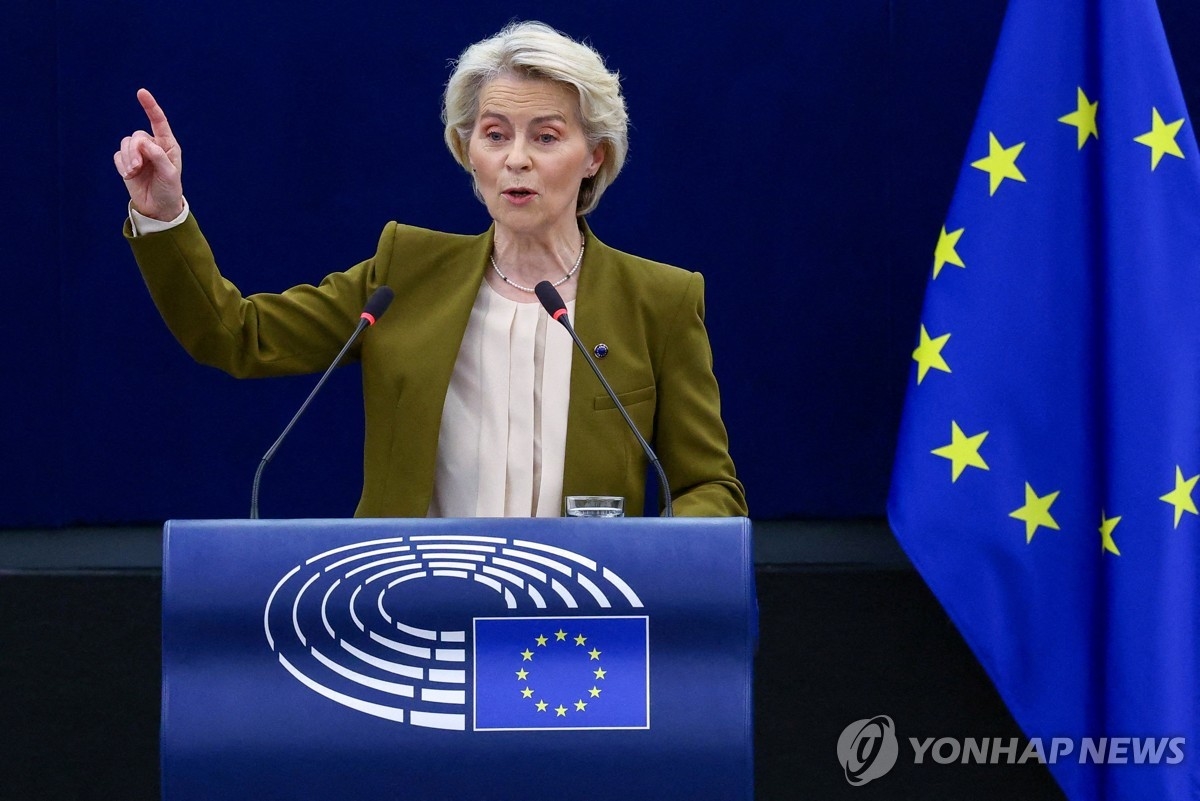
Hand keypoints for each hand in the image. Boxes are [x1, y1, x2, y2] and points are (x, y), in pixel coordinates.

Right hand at [114, 88, 183, 220]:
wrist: (158, 208)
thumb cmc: (169, 189)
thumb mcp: (169, 174)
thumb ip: (158, 156)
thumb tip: (143, 142)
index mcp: (167, 145)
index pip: (158, 121)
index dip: (150, 106)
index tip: (141, 92)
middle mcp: (152, 146)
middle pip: (136, 136)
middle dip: (135, 151)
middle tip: (138, 168)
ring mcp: (139, 154)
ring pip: (125, 144)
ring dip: (128, 158)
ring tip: (133, 173)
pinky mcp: (127, 162)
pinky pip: (118, 156)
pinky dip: (122, 165)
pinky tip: (129, 175)